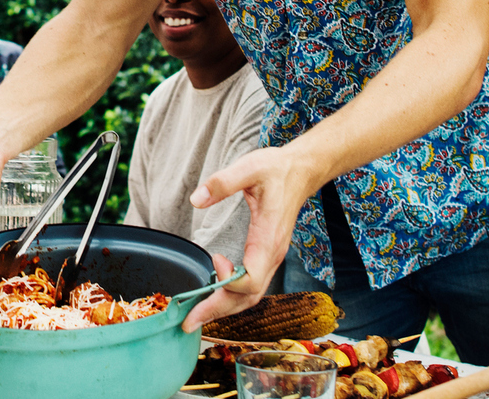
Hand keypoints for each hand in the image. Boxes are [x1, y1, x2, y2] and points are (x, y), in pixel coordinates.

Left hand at [182, 145, 321, 331]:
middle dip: (217, 311)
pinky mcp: (266, 256)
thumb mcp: (249, 167)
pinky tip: (213, 298)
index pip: (251, 279)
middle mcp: (271, 255)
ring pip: (249, 297)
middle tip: (187, 322)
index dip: (230, 280)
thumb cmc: (277, 170)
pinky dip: (231, 298)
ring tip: (195, 317)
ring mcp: (270, 258)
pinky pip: (250, 287)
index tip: (215, 259)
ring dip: (223, 309)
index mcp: (268, 238)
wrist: (301, 172)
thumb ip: (223, 182)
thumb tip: (197, 199)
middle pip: (248, 297)